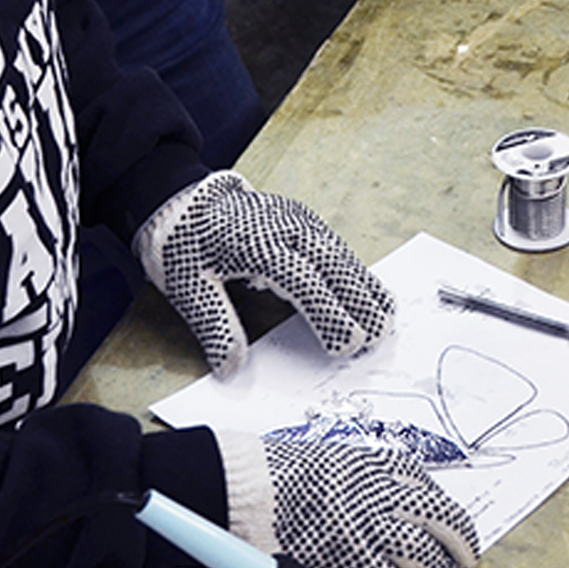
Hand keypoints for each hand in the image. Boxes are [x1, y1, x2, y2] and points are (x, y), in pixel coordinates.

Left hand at [138, 171, 392, 377]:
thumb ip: (215, 327)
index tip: (346, 346)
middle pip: (334, 267)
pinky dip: (358, 273)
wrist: (183, 199)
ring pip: (343, 256)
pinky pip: (339, 248)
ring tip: (385, 322)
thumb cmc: (186, 244)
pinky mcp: (305, 221)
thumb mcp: (189, 289)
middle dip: (359, 304)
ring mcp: (299, 222)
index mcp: (257, 245)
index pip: (303, 282)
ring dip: (366, 289)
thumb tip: (230, 368)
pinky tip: (370, 293)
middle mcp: (285, 229)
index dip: (329, 314)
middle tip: (377, 340)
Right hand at [225, 417, 482, 567]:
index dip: (456, 529)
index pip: (438, 504)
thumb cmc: (287, 475)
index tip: (461, 542)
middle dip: (457, 556)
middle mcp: (383, 500)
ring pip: (425, 564)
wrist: (245, 490)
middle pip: (442, 532)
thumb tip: (412, 505)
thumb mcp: (345, 461)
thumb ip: (382, 481)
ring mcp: (367, 536)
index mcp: (384, 472)